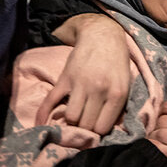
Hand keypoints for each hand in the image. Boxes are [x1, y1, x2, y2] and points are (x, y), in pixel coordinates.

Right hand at [35, 13, 130, 134]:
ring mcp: (80, 84)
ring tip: (74, 119)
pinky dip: (43, 115)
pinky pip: (51, 101)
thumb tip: (106, 130)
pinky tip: (40, 125)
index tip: (96, 130)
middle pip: (86, 124)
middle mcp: (99, 90)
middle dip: (84, 128)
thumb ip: (118, 105)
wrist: (102, 35)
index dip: (98, 132)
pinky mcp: (65, 78)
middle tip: (84, 126)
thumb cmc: (116, 62)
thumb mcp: (126, 83)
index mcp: (117, 93)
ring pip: (71, 117)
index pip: (102, 127)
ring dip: (71, 121)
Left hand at [149, 97, 166, 166]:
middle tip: (158, 130)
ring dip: (155, 138)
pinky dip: (159, 151)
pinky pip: (166, 152)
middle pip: (162, 120)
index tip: (163, 116)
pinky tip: (159, 152)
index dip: (163, 111)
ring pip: (160, 135)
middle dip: (157, 124)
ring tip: (157, 141)